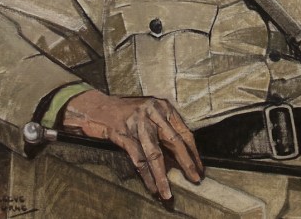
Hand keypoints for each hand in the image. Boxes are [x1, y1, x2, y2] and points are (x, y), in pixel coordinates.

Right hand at [62, 90, 203, 202]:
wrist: (100, 107)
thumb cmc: (130, 112)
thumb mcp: (152, 112)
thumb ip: (165, 128)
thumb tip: (183, 156)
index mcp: (163, 107)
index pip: (184, 131)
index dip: (193, 151)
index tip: (199, 167)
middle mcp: (152, 112)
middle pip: (174, 141)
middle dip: (186, 163)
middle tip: (195, 178)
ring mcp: (138, 123)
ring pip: (154, 154)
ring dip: (162, 176)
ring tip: (168, 193)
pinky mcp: (124, 134)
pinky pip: (138, 159)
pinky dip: (145, 176)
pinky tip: (152, 187)